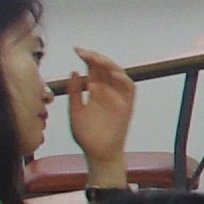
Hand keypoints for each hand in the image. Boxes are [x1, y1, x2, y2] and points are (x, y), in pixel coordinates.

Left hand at [64, 49, 138, 178]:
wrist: (99, 154)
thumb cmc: (87, 136)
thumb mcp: (75, 111)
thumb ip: (74, 92)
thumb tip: (74, 71)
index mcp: (95, 90)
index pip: (93, 68)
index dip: (86, 57)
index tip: (76, 50)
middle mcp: (108, 90)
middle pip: (105, 67)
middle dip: (95, 57)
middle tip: (84, 52)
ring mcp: (118, 96)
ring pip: (117, 73)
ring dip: (108, 64)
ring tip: (96, 59)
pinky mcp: (128, 104)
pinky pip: (129, 86)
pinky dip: (122, 78)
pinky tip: (111, 73)